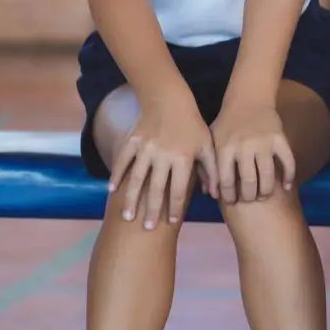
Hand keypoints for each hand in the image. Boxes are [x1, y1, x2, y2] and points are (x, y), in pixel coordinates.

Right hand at [111, 88, 215, 228]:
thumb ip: (212, 171)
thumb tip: (217, 195)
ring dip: (131, 199)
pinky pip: (123, 161)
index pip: (179, 188)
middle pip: (156, 188)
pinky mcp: (132, 141)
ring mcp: (145, 148)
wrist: (169, 101)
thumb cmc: (193, 126)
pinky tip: (112, 190)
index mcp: (183, 157)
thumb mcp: (207, 146)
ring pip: (136, 178)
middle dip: (152, 210)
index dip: (175, 207)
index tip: (171, 222)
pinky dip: (116, 175)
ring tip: (127, 216)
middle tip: (147, 229)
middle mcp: (163, 155)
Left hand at [209, 100, 295, 205]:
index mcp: (225, 148)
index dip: (229, 196)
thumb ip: (209, 167)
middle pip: (248, 181)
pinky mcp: (280, 138)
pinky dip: (289, 176)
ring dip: (266, 191)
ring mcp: (264, 142)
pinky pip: (288, 161)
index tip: (232, 202)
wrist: (248, 99)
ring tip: (264, 196)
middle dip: (248, 196)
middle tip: (249, 200)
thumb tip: (211, 194)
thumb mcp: (212, 141)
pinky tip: (286, 187)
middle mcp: (244, 146)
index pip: (226, 180)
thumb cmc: (227, 124)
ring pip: (267, 175)